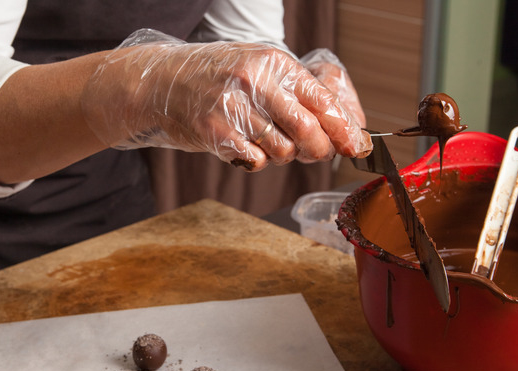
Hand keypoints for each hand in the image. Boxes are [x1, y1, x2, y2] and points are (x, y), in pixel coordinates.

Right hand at [80, 29, 371, 170]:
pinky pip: (254, 162)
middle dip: (319, 150)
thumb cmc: (216, 78)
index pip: (322, 101)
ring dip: (281, 155)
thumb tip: (345, 125)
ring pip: (282, 151)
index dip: (345, 129)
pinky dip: (254, 161)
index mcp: (274, 62)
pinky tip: (241, 146)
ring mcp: (232, 107)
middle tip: (314, 153)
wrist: (159, 82)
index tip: (358, 147)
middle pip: (309, 131)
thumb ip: (298, 91)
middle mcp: (255, 81)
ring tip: (262, 140)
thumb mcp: (259, 68)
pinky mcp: (214, 132)